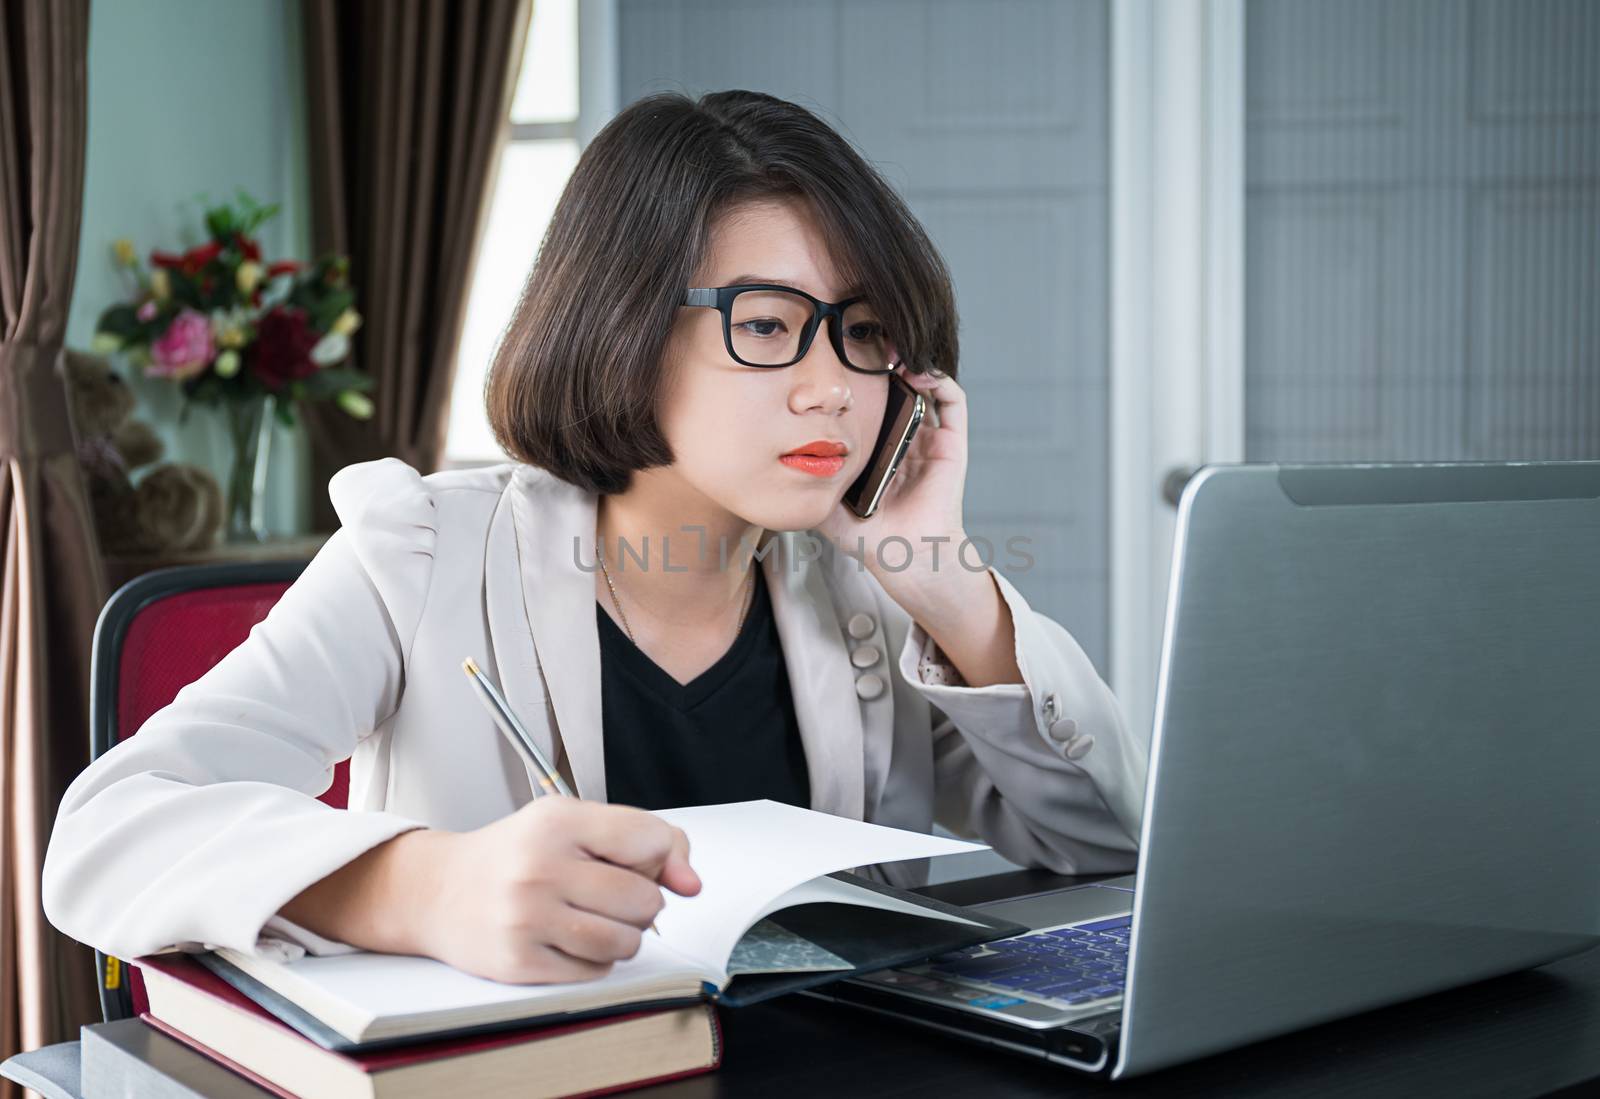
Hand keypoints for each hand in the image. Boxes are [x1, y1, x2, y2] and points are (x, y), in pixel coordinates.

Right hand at [413, 798, 700, 983]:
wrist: (439, 891)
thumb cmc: (517, 854)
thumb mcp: (574, 823)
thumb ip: (644, 839)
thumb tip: (691, 883)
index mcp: (558, 821)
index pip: (649, 839)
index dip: (659, 856)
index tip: (642, 862)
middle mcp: (540, 867)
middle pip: (644, 899)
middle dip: (641, 902)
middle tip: (612, 895)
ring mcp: (527, 918)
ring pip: (625, 942)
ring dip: (623, 936)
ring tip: (595, 919)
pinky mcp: (519, 962)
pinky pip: (594, 971)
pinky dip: (595, 960)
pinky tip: (569, 939)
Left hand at [817, 365, 971, 599]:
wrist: (903, 557)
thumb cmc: (869, 537)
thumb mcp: (825, 502)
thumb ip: (806, 481)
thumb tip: (773, 461)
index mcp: (879, 450)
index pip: (872, 404)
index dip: (862, 380)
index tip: (842, 361)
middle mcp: (906, 440)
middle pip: (899, 389)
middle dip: (886, 364)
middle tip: (867, 345)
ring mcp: (929, 441)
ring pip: (926, 388)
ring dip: (913, 364)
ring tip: (893, 349)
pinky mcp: (951, 445)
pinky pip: (953, 403)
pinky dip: (940, 380)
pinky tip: (919, 371)